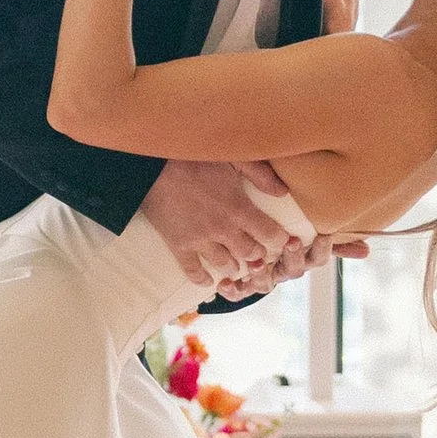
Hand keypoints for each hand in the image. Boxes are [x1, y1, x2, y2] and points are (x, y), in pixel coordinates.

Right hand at [144, 155, 310, 296]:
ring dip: (234, 266)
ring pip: (226, 265)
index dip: (279, 240)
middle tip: (258, 253)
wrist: (153, 166)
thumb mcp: (233, 157)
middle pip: (250, 254)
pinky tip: (209, 281)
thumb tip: (284, 192)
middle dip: (257, 255)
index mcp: (239, 208)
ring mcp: (200, 241)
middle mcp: (223, 230)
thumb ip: (260, 174)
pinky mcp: (179, 246)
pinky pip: (193, 271)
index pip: (269, 234)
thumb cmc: (194, 156)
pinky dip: (203, 279)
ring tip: (236, 264)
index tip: (282, 240)